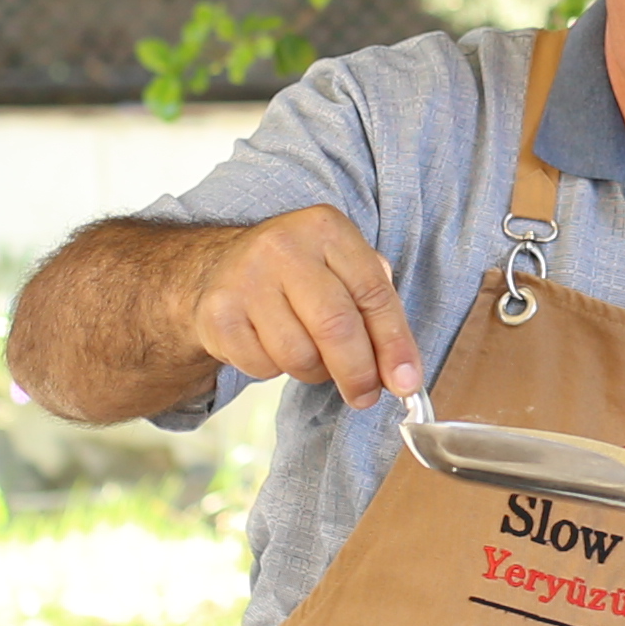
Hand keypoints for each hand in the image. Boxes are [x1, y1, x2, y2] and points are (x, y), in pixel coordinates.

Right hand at [189, 205, 421, 402]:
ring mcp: (246, 279)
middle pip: (336, 326)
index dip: (395, 344)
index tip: (406, 382)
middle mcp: (284, 246)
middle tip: (365, 397)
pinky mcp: (218, 314)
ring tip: (311, 356)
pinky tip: (271, 346)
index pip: (372, 293)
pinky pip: (262, 366)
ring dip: (314, 372)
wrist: (219, 268)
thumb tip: (401, 372)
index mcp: (326, 228)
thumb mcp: (340, 268)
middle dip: (358, 373)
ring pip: (299, 354)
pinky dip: (275, 370)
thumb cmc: (296, 274)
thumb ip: (375, 308)